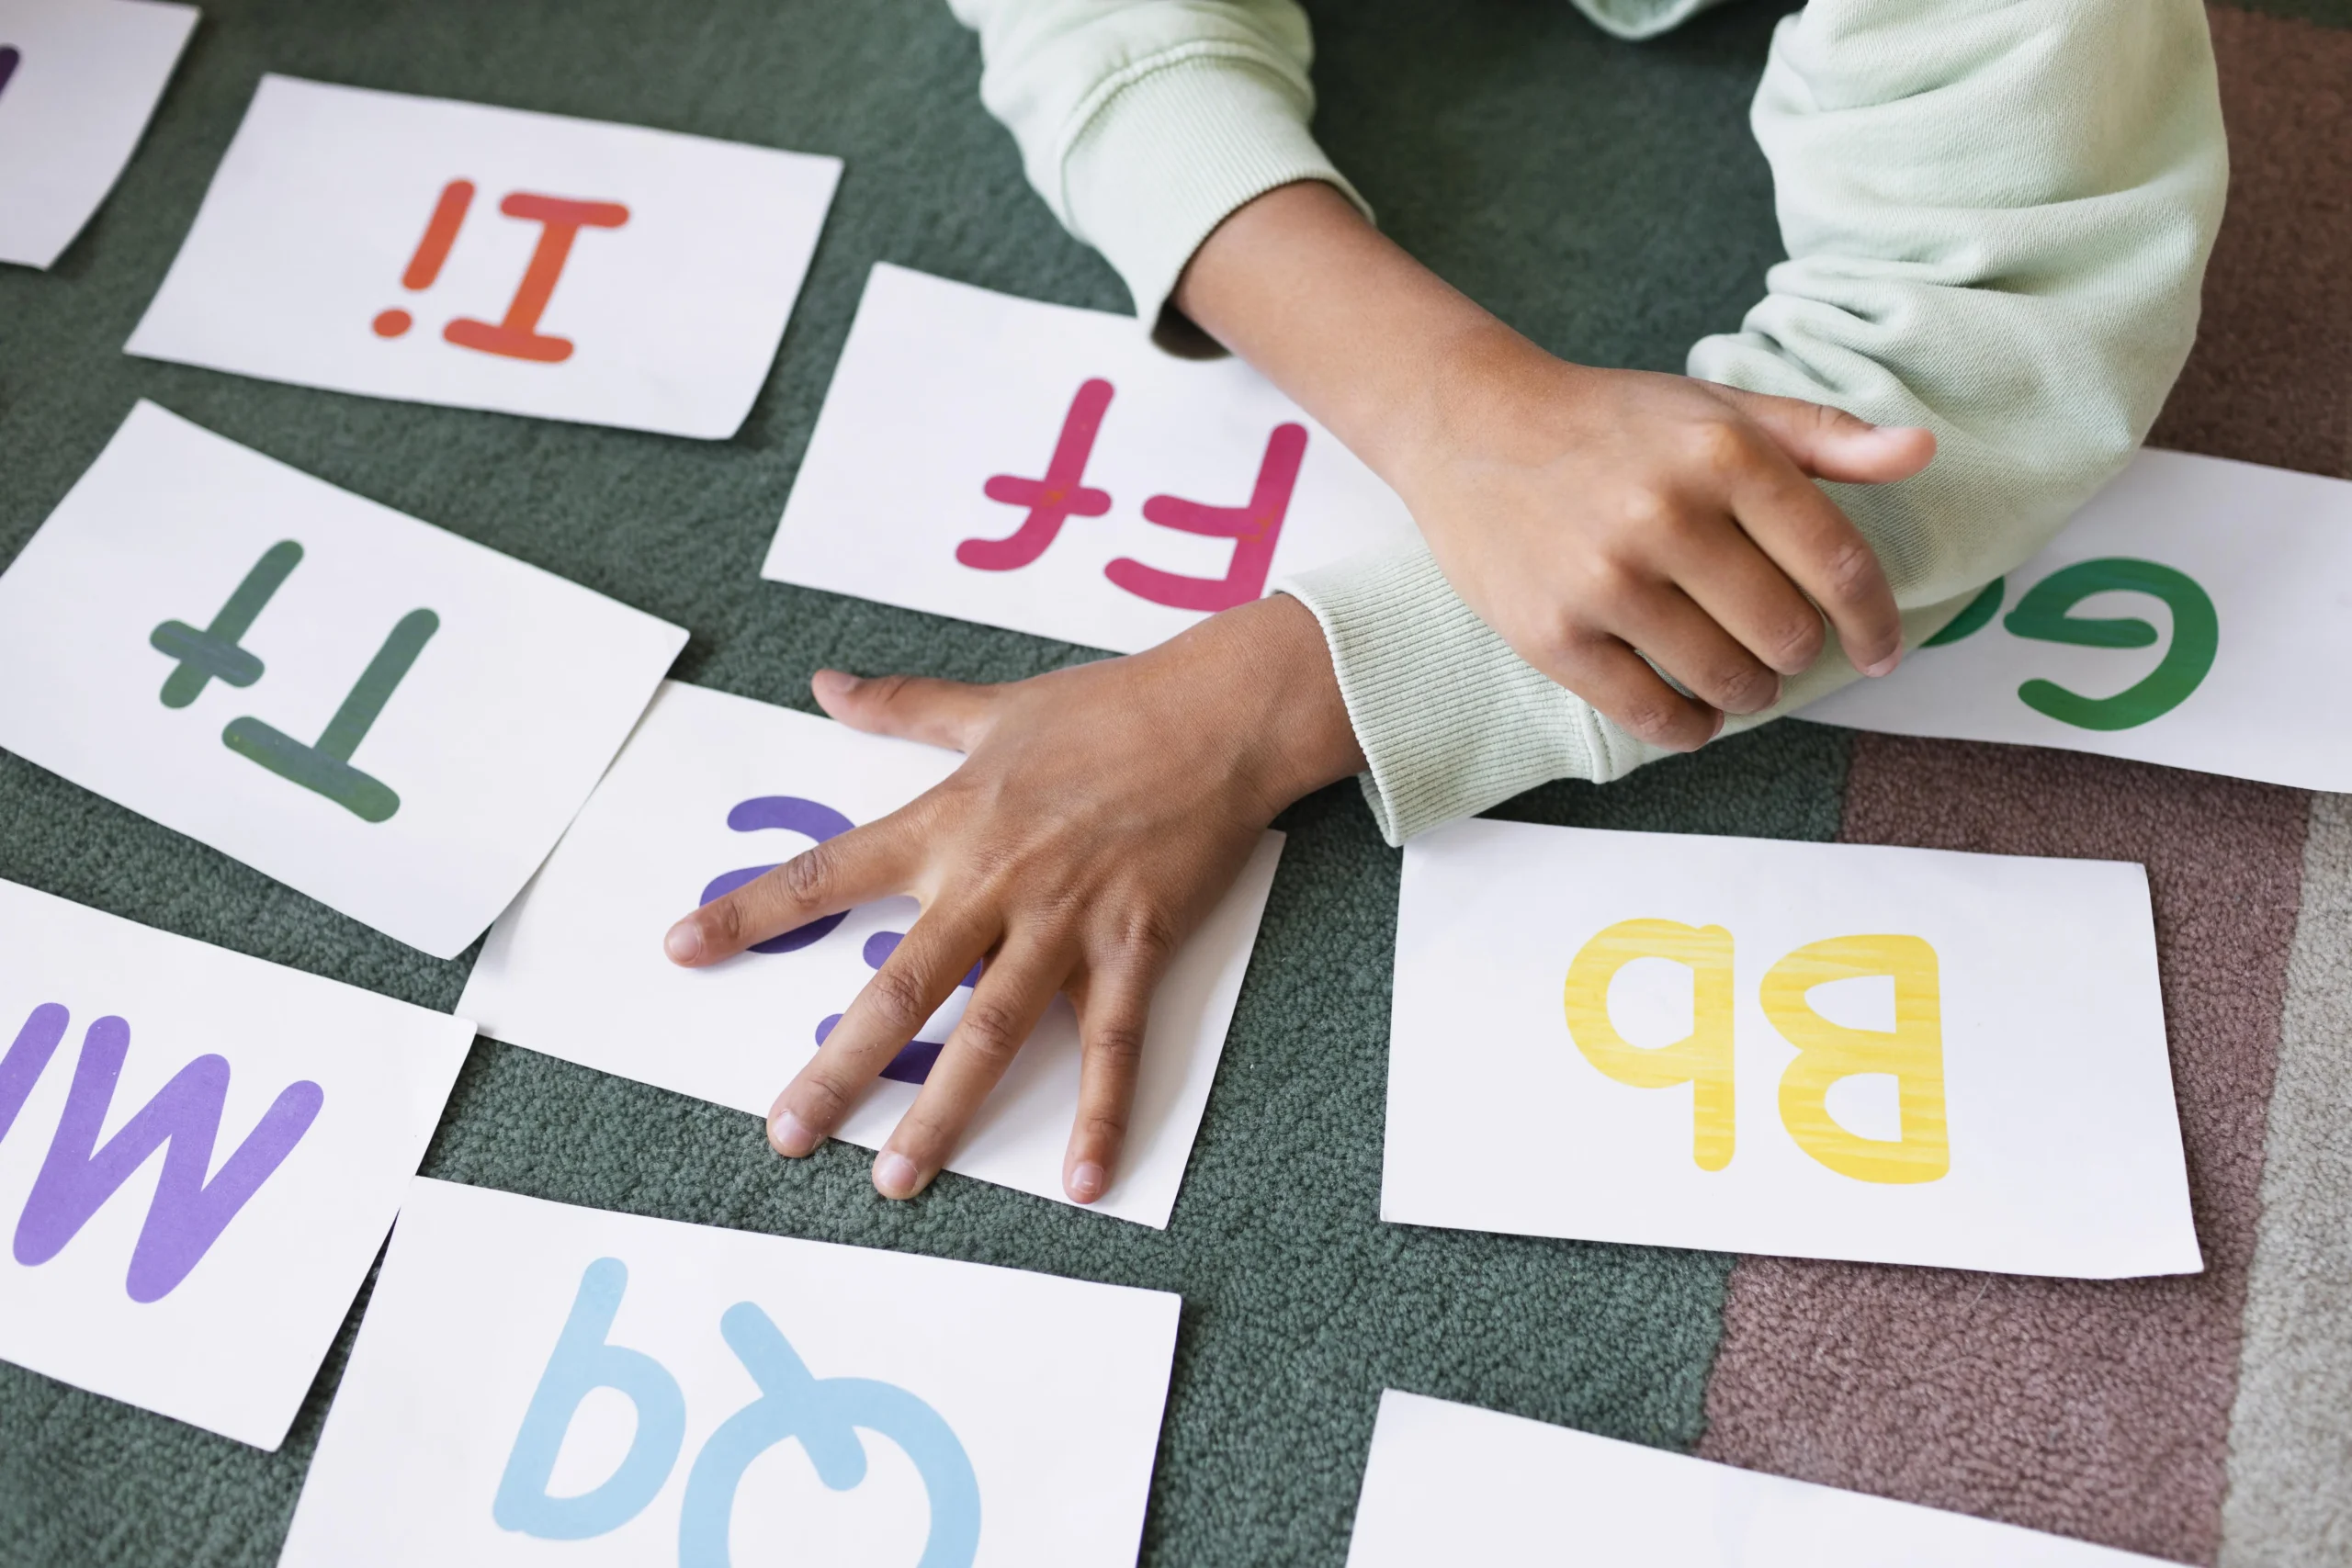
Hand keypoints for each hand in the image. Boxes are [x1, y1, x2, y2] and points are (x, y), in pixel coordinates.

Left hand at [660, 595, 1362, 1202]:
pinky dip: (1100, 1114)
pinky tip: (1083, 1178)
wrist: (1216, 714)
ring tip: (898, 1179)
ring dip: (943, 1112)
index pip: (828, 874)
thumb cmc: (1106, 707)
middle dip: (840, 1068)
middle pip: (900, 989)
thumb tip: (825, 686)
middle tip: (787, 1134)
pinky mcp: (1134, 947)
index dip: (751, 913)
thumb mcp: (990, 707)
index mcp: (948, 823)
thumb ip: (902, 708)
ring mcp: (1064, 922)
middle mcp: (993, 882)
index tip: (683, 950)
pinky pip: (1111, 1046)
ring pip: (990, 1032)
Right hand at [1173, 181, 1934, 751]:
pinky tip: (1697, 710)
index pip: (1836, 562)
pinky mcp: (1554, 635)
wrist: (1471, 428)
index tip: (1880, 650)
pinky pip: (1653, 714)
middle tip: (1779, 645)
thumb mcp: (1719, 409)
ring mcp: (1606, 581)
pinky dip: (1692, 726)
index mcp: (1724, 453)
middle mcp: (1667, 515)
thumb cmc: (1611, 424)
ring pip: (1726, 680)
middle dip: (1796, 652)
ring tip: (1741, 677)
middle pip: (1786, 632)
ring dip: (1750, 692)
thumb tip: (1919, 453)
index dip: (1874, 621)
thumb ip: (1823, 437)